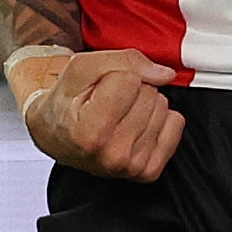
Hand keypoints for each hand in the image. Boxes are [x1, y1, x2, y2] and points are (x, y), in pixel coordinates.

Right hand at [13, 47, 182, 181]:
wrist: (56, 136)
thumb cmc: (66, 103)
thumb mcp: (81, 68)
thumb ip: (124, 61)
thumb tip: (164, 74)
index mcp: (90, 133)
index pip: (130, 80)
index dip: (115, 76)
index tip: (99, 89)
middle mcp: (113, 155)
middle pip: (149, 95)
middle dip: (132, 90)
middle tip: (109, 101)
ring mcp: (132, 166)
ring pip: (163, 108)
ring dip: (144, 104)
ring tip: (119, 114)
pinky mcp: (148, 171)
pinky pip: (176, 125)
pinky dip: (159, 119)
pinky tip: (136, 125)